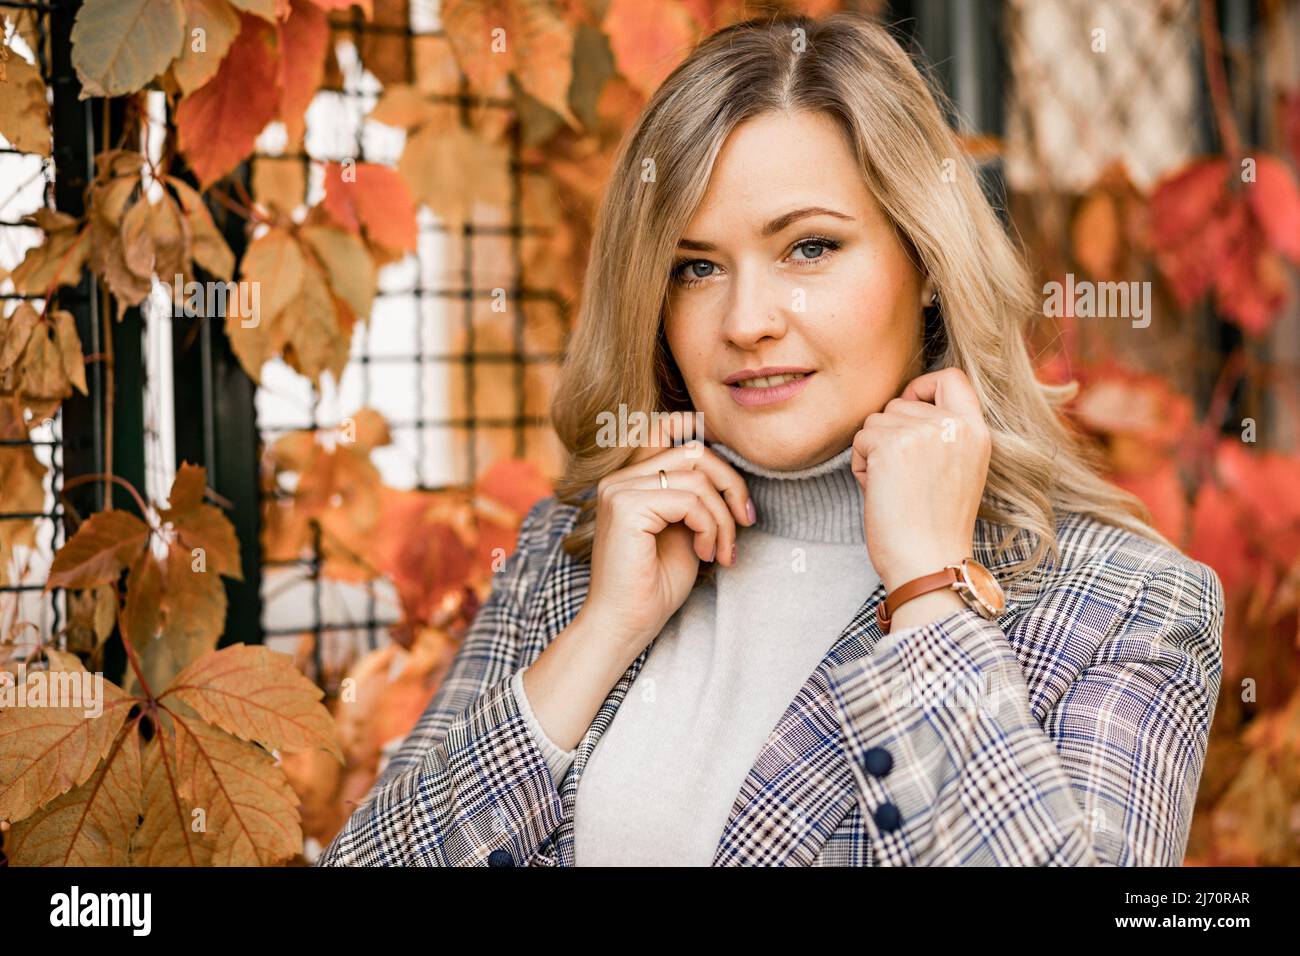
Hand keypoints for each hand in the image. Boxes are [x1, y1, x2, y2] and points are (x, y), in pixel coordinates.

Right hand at [580, 419, 754, 657]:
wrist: (625, 626)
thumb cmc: (654, 587)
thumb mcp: (684, 531)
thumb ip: (696, 497)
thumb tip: (727, 472)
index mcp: (630, 480)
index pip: (669, 428)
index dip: (705, 438)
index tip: (732, 488)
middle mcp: (620, 478)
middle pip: (694, 451)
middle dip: (731, 485)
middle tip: (745, 522)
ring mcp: (619, 489)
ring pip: (697, 477)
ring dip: (722, 518)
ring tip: (722, 551)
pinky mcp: (626, 506)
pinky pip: (690, 501)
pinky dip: (709, 528)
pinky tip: (706, 555)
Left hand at [850, 367, 990, 595]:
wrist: (929, 562)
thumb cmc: (934, 527)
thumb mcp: (957, 469)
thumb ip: (941, 434)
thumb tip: (901, 407)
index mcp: (977, 431)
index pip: (952, 377)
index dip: (923, 386)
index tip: (910, 411)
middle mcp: (954, 426)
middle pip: (899, 403)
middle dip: (889, 436)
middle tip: (902, 477)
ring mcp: (924, 433)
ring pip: (875, 421)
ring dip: (873, 453)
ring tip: (893, 488)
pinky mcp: (891, 446)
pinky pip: (860, 440)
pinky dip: (861, 466)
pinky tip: (879, 492)